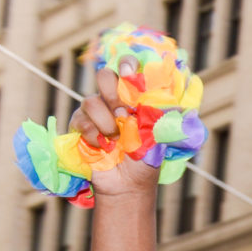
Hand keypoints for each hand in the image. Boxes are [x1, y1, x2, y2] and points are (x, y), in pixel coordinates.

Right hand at [72, 63, 158, 197]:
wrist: (127, 185)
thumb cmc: (145, 160)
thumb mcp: (158, 138)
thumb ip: (161, 116)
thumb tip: (171, 99)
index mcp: (134, 98)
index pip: (129, 68)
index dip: (128, 65)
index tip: (130, 74)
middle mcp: (113, 99)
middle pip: (104, 75)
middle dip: (113, 92)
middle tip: (123, 113)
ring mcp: (95, 110)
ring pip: (91, 100)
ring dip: (106, 123)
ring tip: (116, 140)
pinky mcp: (80, 124)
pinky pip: (80, 120)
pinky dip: (93, 135)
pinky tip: (102, 147)